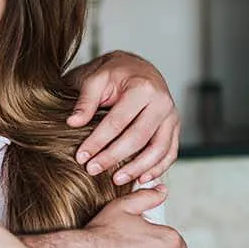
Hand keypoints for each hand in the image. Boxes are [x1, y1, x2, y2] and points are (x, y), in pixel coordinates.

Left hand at [66, 51, 180, 186]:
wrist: (137, 68)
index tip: (81, 156)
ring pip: (159, 150)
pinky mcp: (175, 128)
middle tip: (93, 170)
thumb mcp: (95, 79)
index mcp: (142, 89)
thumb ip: (85, 101)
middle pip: (138, 138)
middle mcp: (162, 103)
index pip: (117, 122)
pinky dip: (158, 168)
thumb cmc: (114, 73)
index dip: (98, 141)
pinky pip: (170, 152)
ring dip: (138, 168)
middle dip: (114, 157)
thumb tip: (73, 123)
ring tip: (117, 179)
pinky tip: (141, 178)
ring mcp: (172, 117)